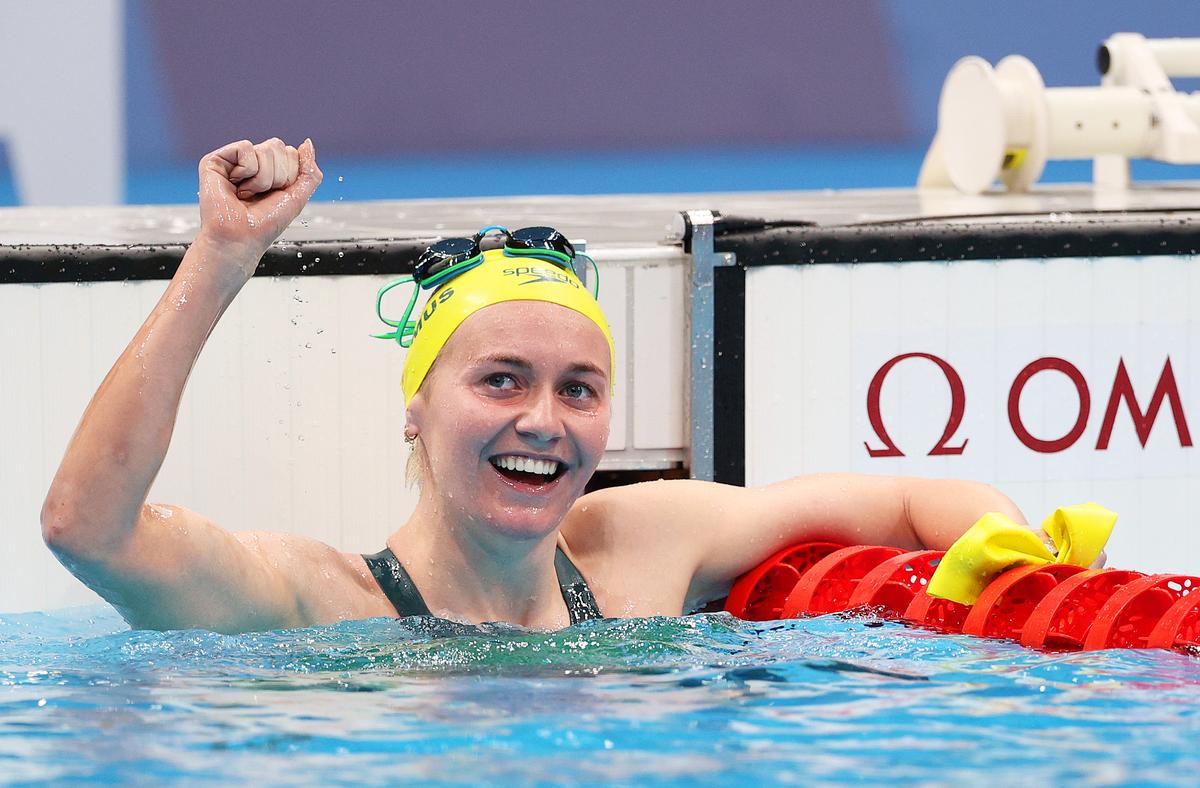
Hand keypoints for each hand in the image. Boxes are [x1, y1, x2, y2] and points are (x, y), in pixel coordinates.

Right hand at [195, 138, 322, 262]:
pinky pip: (246, 147)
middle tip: (261, 196)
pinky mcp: (216, 160)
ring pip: (265, 149)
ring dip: (263, 178)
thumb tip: (307, 142)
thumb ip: (309, 171)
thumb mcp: (297, 197)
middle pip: (278, 147)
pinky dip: (247, 170)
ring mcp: (233, 161)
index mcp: (270, 170)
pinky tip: (236, 186)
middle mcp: (252, 163)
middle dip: (278, 176)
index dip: (290, 176)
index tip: (276, 195)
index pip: (291, 153)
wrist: (240, 239)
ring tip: (247, 194)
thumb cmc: (266, 224)